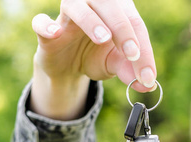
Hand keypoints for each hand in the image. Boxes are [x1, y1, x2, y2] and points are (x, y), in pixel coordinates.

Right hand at [30, 0, 155, 118]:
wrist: (68, 67)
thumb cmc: (95, 57)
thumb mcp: (116, 65)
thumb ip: (131, 72)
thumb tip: (147, 86)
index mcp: (117, 11)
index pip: (135, 23)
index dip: (144, 49)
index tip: (148, 76)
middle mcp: (94, 5)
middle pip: (111, 7)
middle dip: (124, 31)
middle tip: (133, 55)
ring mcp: (69, 14)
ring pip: (78, 7)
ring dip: (91, 21)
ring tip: (103, 39)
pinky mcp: (47, 30)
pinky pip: (42, 22)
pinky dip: (46, 26)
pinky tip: (55, 33)